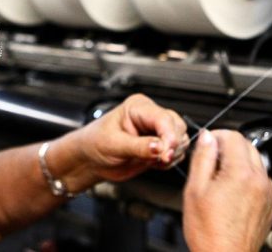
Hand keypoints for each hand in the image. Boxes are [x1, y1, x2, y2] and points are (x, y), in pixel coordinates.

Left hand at [58, 94, 188, 185]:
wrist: (90, 160)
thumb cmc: (95, 144)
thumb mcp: (114, 145)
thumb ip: (138, 146)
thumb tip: (160, 148)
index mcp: (138, 107)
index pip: (163, 118)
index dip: (169, 135)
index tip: (167, 151)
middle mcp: (150, 117)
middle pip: (177, 126)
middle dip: (173, 145)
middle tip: (162, 159)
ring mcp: (156, 132)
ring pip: (181, 139)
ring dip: (173, 153)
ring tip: (155, 161)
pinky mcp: (159, 146)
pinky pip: (176, 153)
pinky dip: (170, 161)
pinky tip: (155, 164)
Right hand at [182, 129, 271, 251]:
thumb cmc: (209, 231)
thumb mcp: (195, 189)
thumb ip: (202, 158)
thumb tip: (207, 138)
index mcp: (240, 173)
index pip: (233, 136)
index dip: (216, 136)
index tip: (206, 145)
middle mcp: (259, 180)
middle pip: (247, 145)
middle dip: (227, 147)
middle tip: (209, 161)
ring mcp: (267, 193)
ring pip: (255, 161)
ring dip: (238, 162)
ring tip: (218, 179)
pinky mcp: (269, 204)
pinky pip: (260, 180)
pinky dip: (247, 178)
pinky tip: (231, 192)